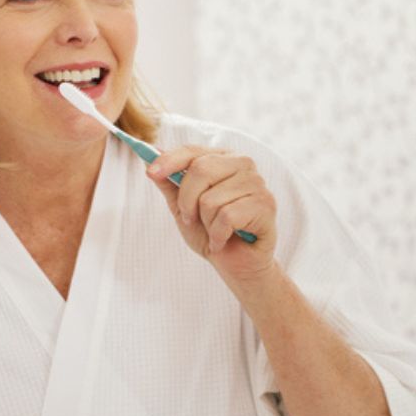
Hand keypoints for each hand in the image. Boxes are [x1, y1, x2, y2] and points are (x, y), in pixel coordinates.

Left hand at [147, 146, 278, 291]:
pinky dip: (218, 235)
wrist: (237, 264)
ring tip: (216, 231)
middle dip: (187, 201)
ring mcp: (257, 183)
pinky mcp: (266, 205)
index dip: (169, 160)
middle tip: (191, 219)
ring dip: (206, 223)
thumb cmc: (212, 232)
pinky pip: (227, 217)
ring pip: (211, 198)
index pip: (193, 151)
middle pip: (201, 169)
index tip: (151, 173)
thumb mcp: (182, 208)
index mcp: (223, 159)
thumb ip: (169, 184)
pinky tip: (224, 240)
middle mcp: (243, 164)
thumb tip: (148, 160)